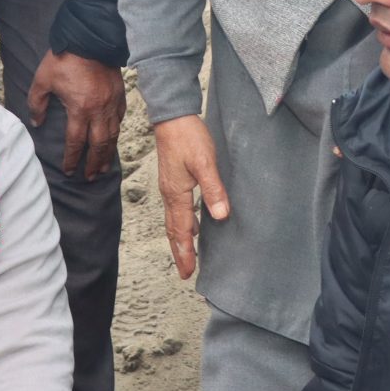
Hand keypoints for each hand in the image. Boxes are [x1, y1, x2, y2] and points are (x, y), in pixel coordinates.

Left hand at [27, 51, 122, 179]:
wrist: (90, 39)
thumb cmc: (64, 59)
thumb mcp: (42, 80)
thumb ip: (37, 103)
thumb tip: (37, 122)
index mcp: (80, 109)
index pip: (76, 142)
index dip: (72, 158)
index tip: (69, 170)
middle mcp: (99, 111)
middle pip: (99, 145)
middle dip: (93, 163)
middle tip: (90, 177)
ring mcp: (113, 104)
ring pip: (112, 135)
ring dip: (107, 153)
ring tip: (102, 167)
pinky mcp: (120, 96)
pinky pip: (120, 121)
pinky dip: (116, 134)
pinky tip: (112, 140)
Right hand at [152, 114, 229, 277]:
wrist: (173, 118)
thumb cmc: (188, 137)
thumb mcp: (204, 162)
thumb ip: (213, 189)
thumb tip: (219, 215)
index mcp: (176, 194)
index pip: (180, 231)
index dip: (184, 253)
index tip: (187, 272)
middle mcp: (170, 195)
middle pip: (173, 230)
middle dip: (179, 252)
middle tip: (185, 272)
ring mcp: (170, 188)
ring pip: (174, 221)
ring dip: (180, 240)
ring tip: (187, 255)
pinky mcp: (173, 181)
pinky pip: (177, 210)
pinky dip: (182, 224)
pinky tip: (190, 226)